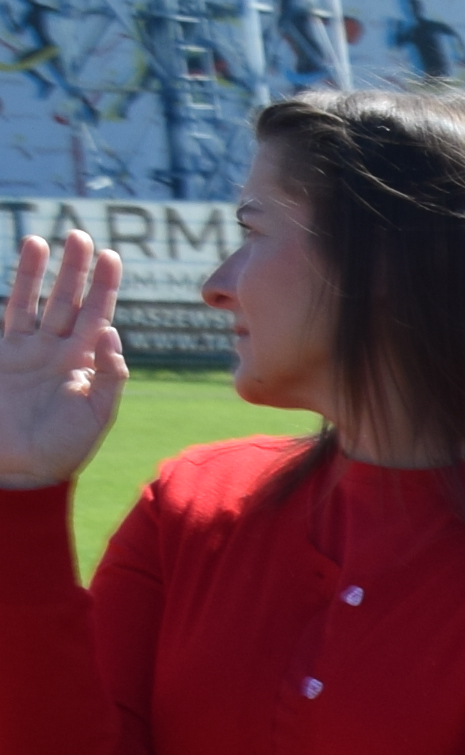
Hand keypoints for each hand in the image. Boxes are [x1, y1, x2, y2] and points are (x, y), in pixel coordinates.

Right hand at [0, 232, 129, 490]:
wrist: (20, 468)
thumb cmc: (63, 449)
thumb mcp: (97, 415)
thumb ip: (109, 377)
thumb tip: (113, 334)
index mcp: (86, 365)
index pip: (99, 317)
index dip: (105, 288)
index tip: (112, 257)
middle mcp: (58, 352)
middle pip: (69, 300)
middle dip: (76, 270)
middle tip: (81, 235)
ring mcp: (26, 351)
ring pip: (37, 301)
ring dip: (41, 272)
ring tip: (44, 239)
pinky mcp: (2, 354)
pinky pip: (9, 314)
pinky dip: (16, 290)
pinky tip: (21, 265)